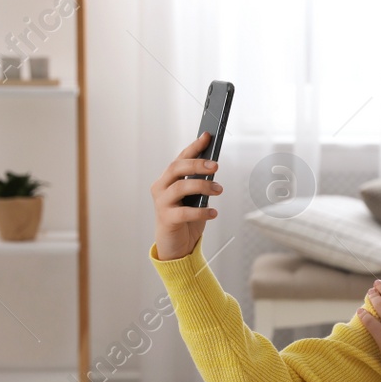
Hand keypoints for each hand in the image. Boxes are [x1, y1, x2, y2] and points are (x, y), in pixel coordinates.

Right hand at [150, 131, 223, 261]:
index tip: (208, 136)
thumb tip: (213, 166)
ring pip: (180, 187)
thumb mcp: (195, 198)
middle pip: (177, 168)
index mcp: (168, 179)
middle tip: (215, 165)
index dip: (194, 147)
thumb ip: (199, 183)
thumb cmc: (187, 218)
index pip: (180, 158)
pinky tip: (213, 212)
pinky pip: (184, 212)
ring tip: (219, 189)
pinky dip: (201, 211)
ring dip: (202, 186)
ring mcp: (162, 203)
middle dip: (197, 164)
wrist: (177, 245)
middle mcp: (161, 187)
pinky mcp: (166, 219)